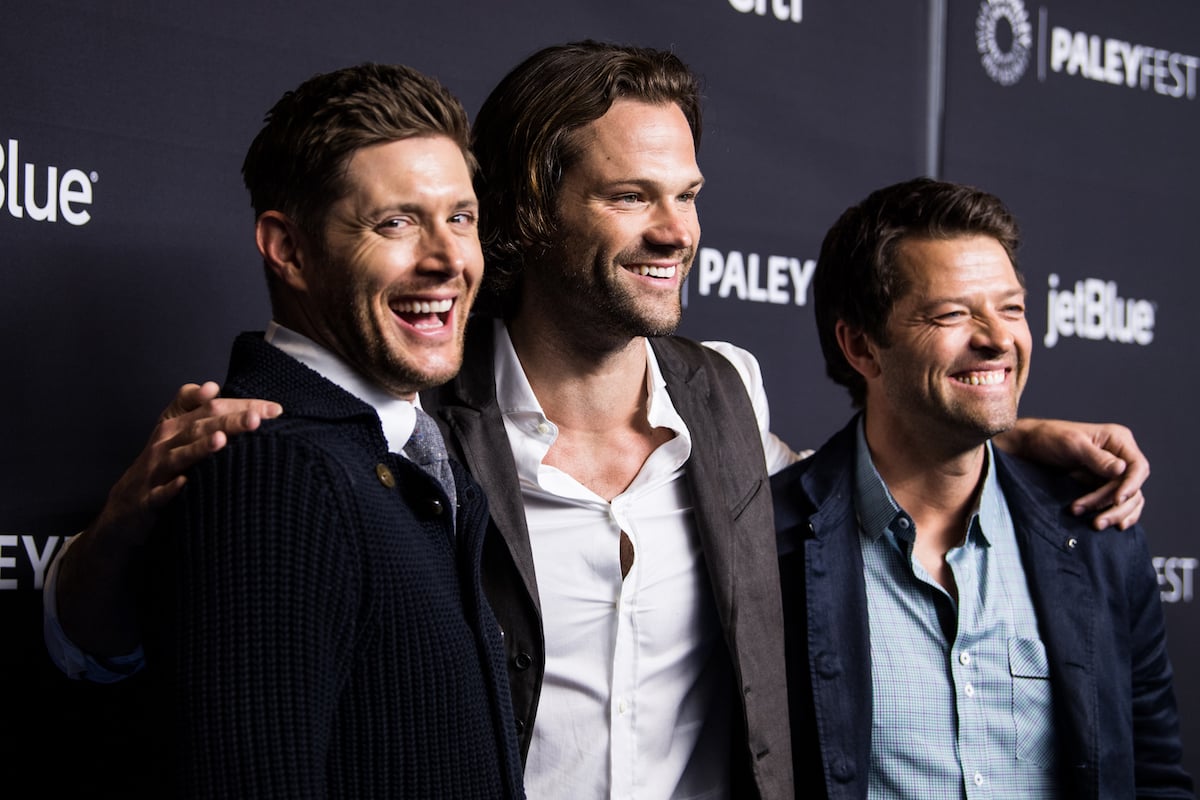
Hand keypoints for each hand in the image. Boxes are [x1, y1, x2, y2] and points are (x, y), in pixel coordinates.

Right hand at [54, 383, 281, 654]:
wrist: (124, 510)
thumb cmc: (158, 469)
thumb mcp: (172, 436)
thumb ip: (192, 408)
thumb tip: (212, 385)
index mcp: (174, 426)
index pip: (211, 408)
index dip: (242, 405)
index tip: (276, 410)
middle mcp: (164, 444)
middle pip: (198, 427)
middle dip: (229, 421)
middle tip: (257, 419)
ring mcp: (154, 472)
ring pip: (178, 456)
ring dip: (200, 449)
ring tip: (223, 441)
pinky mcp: (147, 500)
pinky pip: (159, 494)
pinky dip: (171, 489)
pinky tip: (185, 484)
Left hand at [996, 419, 1148, 530]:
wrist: (1029, 445)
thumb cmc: (1049, 437)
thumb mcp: (1072, 444)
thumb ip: (1098, 458)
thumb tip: (1122, 470)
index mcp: (1118, 440)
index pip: (1138, 467)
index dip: (1132, 485)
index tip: (1118, 500)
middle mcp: (1120, 455)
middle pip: (1133, 487)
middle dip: (1116, 506)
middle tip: (1097, 521)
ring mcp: (1112, 471)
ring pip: (1127, 498)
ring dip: (1113, 513)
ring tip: (1094, 524)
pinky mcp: (1102, 484)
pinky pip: (1117, 502)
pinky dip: (1114, 513)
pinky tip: (1106, 522)